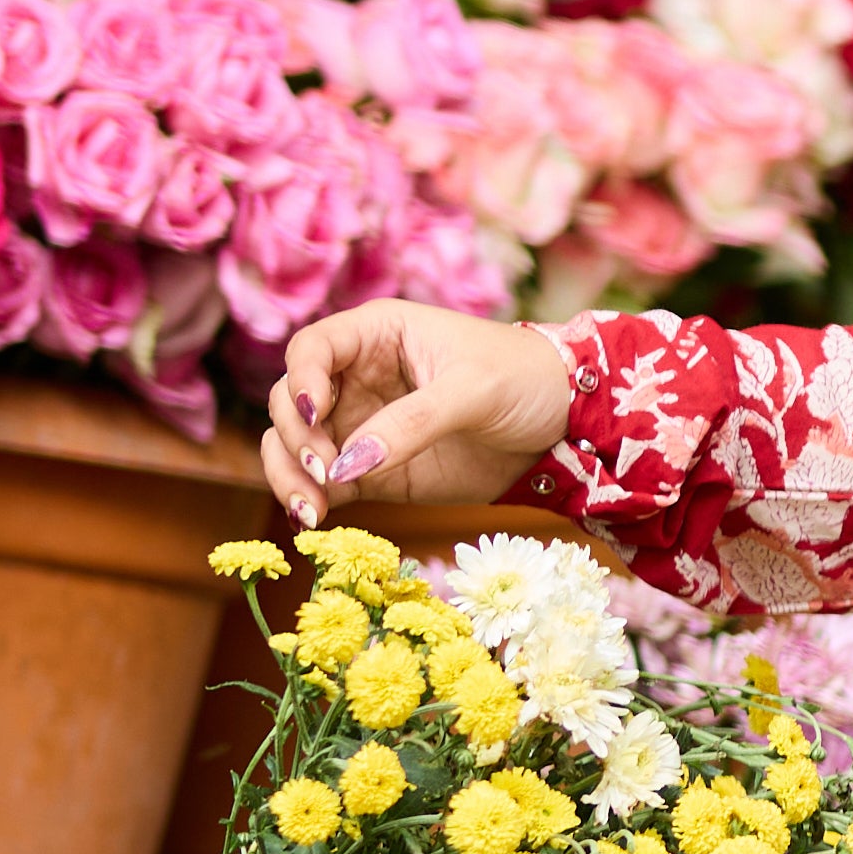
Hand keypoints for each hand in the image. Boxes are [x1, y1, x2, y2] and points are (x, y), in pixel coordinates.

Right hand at [263, 303, 577, 523]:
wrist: (562, 425)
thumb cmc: (522, 380)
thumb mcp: (472, 391)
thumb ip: (411, 423)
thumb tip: (347, 465)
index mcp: (378, 335)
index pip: (312, 349)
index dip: (302, 379)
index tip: (316, 413)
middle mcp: (357, 377)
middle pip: (291, 401)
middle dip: (294, 435)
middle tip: (321, 468)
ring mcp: (361, 426)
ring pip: (296, 446)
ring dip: (290, 473)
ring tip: (309, 507)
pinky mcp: (373, 472)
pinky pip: (325, 484)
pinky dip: (311, 499)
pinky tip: (314, 519)